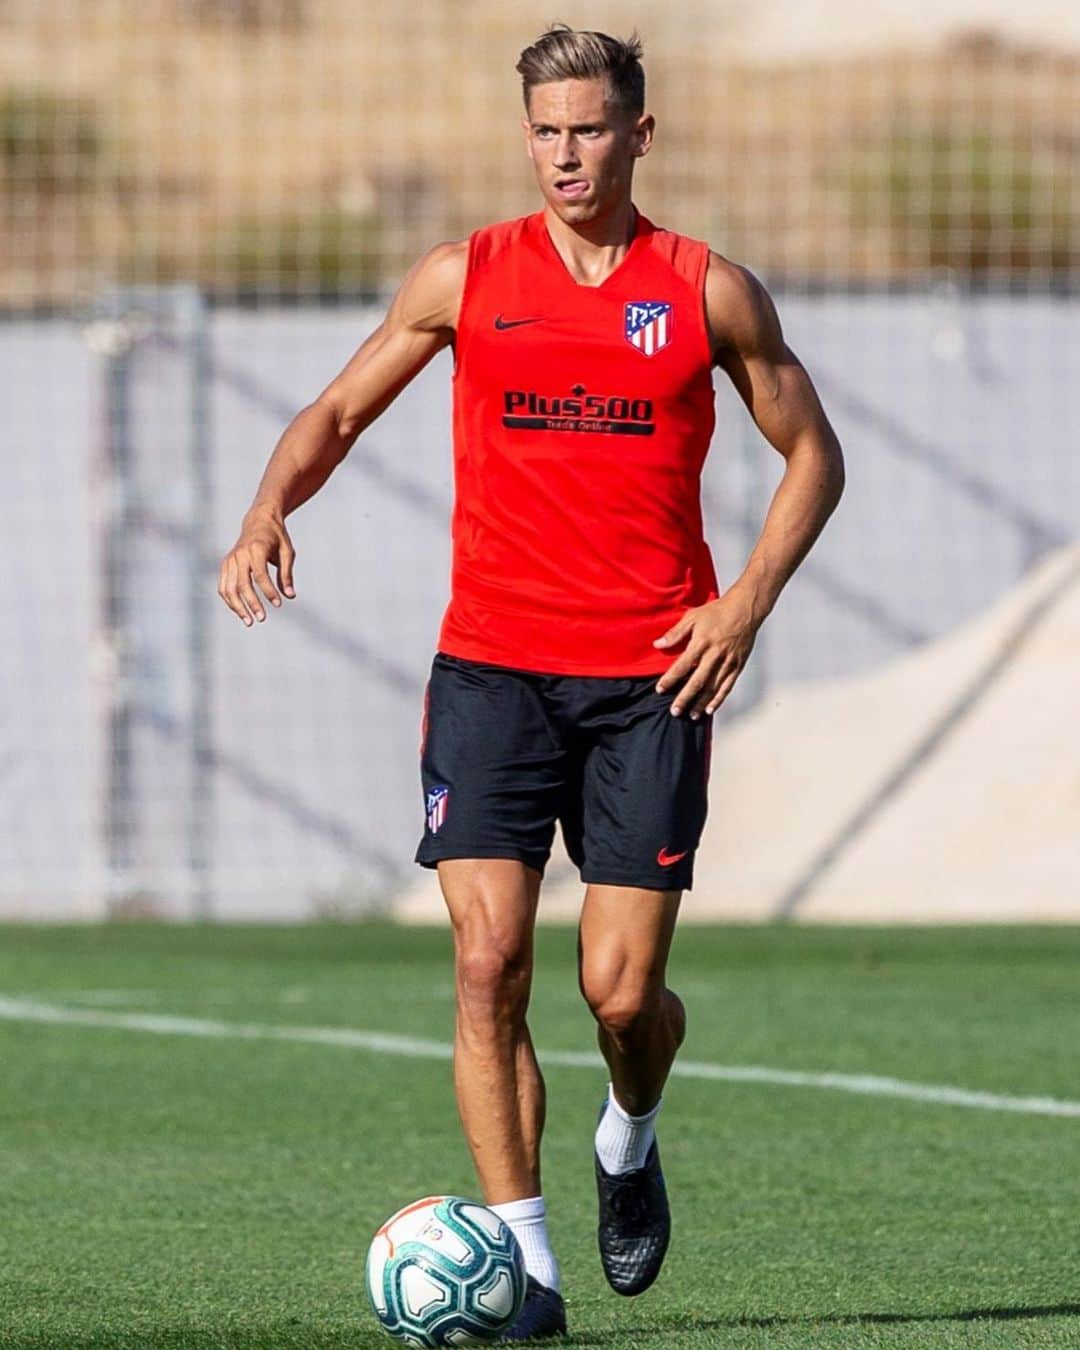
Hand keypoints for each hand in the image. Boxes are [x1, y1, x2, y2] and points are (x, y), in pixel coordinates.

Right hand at [218, 510, 295, 625]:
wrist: (259, 521)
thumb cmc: (277, 537)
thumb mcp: (287, 552)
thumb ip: (287, 575)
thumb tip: (290, 596)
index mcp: (256, 549)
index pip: (260, 575)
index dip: (269, 592)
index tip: (279, 604)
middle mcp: (240, 554)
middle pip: (242, 584)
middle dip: (252, 603)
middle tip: (262, 619)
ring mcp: (230, 559)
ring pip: (229, 588)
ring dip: (238, 607)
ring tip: (249, 621)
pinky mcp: (225, 564)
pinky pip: (224, 586)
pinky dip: (230, 600)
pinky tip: (241, 611)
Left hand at [653, 589, 758, 717]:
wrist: (745, 609)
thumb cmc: (718, 611)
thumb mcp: (692, 617)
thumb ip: (675, 633)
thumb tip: (658, 644)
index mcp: (702, 642)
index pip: (682, 665)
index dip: (670, 679)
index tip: (660, 689)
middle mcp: (715, 655)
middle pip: (697, 681)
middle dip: (684, 698)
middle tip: (675, 711)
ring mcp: (727, 662)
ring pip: (712, 688)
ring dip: (700, 703)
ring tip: (690, 715)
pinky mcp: (737, 666)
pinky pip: (727, 686)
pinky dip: (718, 699)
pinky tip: (709, 709)